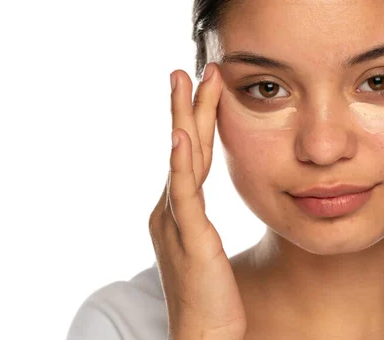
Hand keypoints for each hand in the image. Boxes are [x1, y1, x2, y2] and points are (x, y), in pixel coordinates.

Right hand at [149, 64, 246, 339]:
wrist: (204, 335)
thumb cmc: (211, 296)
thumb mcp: (207, 249)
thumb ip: (202, 221)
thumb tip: (202, 207)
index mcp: (181, 210)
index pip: (192, 155)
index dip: (198, 121)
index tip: (206, 88)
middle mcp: (172, 209)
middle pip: (184, 147)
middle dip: (188, 106)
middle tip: (192, 69)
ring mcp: (176, 222)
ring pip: (182, 160)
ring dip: (185, 119)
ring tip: (187, 82)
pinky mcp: (189, 238)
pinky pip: (185, 194)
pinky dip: (182, 163)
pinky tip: (182, 135)